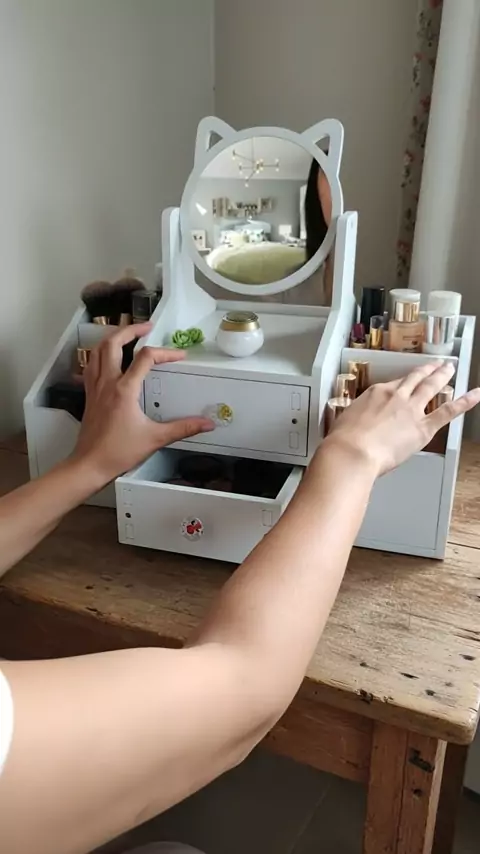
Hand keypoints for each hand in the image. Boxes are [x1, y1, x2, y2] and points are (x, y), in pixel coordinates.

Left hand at [72, 324, 214, 483]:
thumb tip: (206, 424)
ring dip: (112, 338)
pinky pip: (90, 365)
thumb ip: (183, 428)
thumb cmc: (118, 452)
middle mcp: (107, 383)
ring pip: (97, 351)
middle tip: (146, 327)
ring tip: (127, 334)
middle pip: (113, 343)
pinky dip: (99, 354)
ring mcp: (95, 387)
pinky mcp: (89, 395)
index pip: (145, 358)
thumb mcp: (155, 439)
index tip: (179, 356)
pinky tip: (107, 357)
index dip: (165, 352)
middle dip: (130, 330)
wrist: (90, 464)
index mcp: (124, 390)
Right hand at [324, 362, 479, 477]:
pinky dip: (464, 402)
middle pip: (415, 379)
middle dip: (427, 370)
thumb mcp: (343, 422)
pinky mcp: (423, 427)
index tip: (408, 379)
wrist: (353, 451)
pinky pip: (447, 411)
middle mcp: (396, 396)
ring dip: (442, 376)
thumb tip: (349, 425)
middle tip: (436, 364)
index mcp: (375, 393)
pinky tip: (475, 395)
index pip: (394, 384)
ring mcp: (411, 410)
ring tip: (450, 369)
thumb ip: (352, 420)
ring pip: (430, 387)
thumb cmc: (343, 442)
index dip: (404, 381)